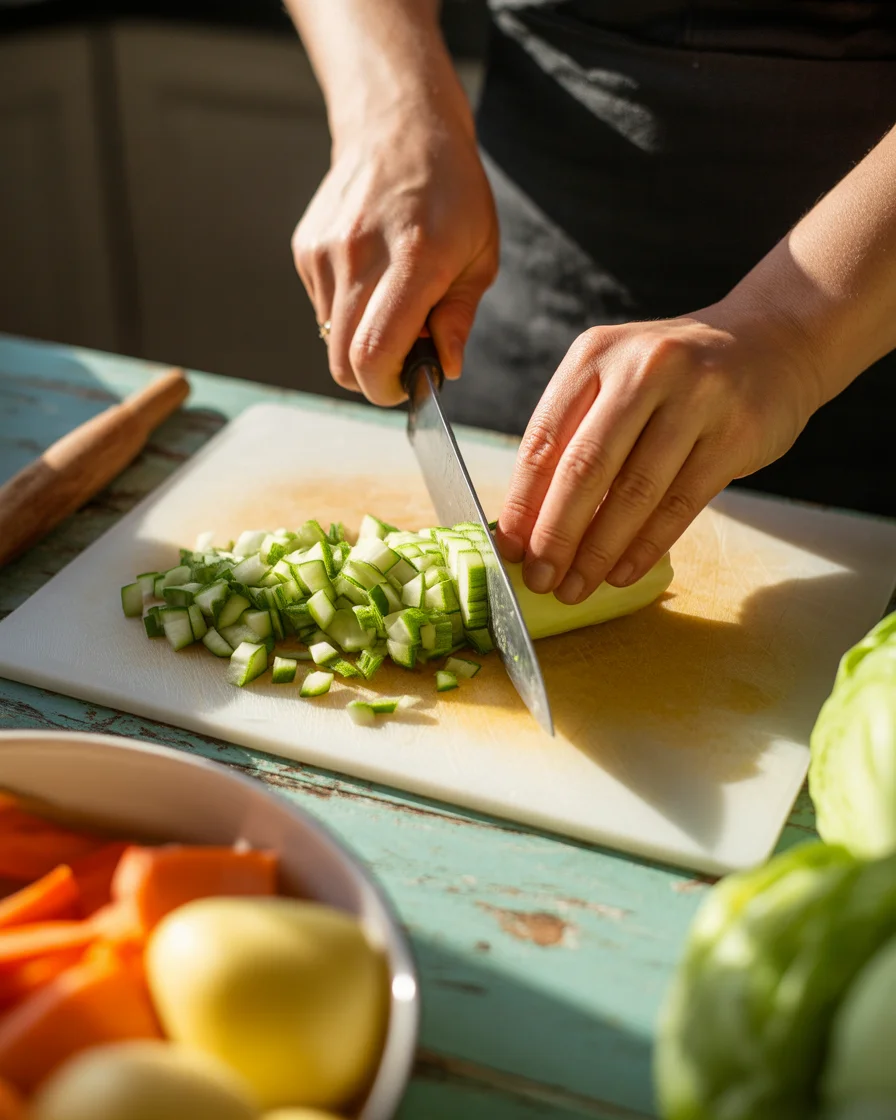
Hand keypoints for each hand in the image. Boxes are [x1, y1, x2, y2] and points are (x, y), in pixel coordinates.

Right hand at [292, 102, 497, 405]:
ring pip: (331, 339)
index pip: (374, 353)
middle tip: (404, 357)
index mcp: (414, 259)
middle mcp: (359, 254)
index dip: (387, 388)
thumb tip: (444, 368)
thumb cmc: (452, 194)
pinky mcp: (305, 249)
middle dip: (373, 378)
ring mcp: (325, 251)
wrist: (398, 127)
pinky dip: (347, 312)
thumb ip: (459, 317)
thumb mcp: (481, 255)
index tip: (408, 384)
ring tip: (392, 304)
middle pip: (343, 361)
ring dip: (361, 341)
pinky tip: (371, 278)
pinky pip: (322, 310)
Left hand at [496, 301, 821, 602]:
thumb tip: (529, 524)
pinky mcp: (735, 434)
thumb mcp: (615, 379)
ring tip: (576, 587)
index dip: (522, 502)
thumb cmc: (674, 376)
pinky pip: (680, 505)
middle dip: (555, 535)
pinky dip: (645, 547)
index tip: (509, 548)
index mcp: (595, 355)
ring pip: (634, 493)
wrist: (771, 342)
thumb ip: (574, 436)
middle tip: (538, 578)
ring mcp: (695, 399)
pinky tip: (620, 572)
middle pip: (585, 469)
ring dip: (598, 551)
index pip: (543, 439)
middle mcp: (643, 369)